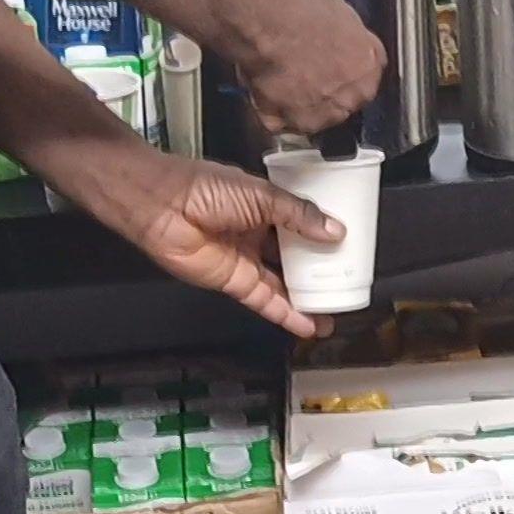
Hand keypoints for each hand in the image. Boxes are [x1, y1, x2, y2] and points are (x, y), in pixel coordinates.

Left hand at [123, 154, 343, 337]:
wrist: (162, 206)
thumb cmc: (206, 188)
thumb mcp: (262, 195)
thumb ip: (299, 215)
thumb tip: (336, 232)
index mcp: (265, 207)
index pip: (302, 223)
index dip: (324, 234)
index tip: (350, 245)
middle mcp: (258, 234)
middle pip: (296, 256)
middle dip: (320, 270)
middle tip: (348, 282)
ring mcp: (247, 260)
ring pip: (284, 283)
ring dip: (308, 298)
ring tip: (336, 311)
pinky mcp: (234, 283)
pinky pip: (266, 301)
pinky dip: (287, 314)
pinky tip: (308, 325)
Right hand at [243, 0, 386, 135]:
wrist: (270, 22)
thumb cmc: (301, 11)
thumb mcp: (344, 17)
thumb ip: (351, 42)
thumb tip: (343, 42)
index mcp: (369, 68)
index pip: (365, 80)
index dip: (343, 74)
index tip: (330, 68)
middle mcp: (350, 97)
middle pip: (340, 102)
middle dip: (324, 92)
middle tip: (303, 72)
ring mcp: (318, 114)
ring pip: (311, 117)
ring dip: (298, 105)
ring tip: (280, 78)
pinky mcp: (286, 122)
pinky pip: (278, 122)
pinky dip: (268, 109)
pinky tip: (263, 86)